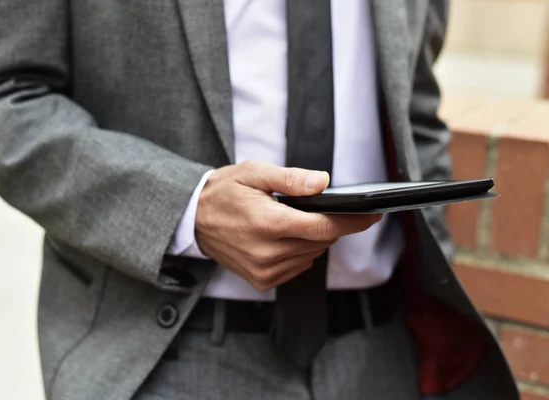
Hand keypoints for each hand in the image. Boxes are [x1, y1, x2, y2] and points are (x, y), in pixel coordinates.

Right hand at [195, 160, 381, 290]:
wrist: (193, 220)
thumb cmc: (224, 192)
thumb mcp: (253, 173)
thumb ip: (290, 179)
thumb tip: (323, 182)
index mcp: (268, 223)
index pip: (324, 228)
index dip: (353, 221)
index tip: (373, 215)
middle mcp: (268, 252)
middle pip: (321, 242)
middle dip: (328, 225)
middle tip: (314, 208)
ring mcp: (264, 270)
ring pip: (311, 256)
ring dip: (312, 239)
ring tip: (291, 220)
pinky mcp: (262, 280)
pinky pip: (297, 267)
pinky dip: (300, 252)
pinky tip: (283, 237)